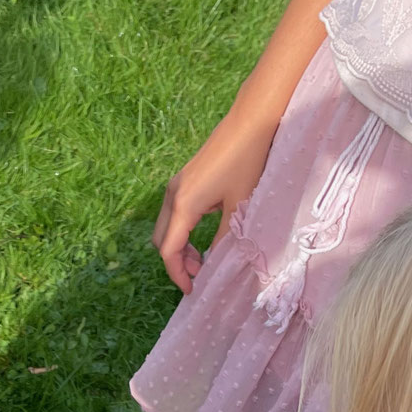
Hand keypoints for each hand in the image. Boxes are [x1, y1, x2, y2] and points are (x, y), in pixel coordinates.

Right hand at [153, 104, 278, 292]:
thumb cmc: (248, 162)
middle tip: (201, 274)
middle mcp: (173, 195)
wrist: (251, 121)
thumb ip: (224, 239)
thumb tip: (216, 264)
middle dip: (176, 262)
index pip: (169, 251)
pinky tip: (204, 233)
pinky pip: (174, 213)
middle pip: (160, 240)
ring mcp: (177, 185)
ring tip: (204, 258)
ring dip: (179, 246)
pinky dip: (183, 230)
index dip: (177, 275)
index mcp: (184, 204)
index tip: (192, 290)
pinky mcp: (185, 179)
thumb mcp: (239, 207)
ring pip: (166, 227)